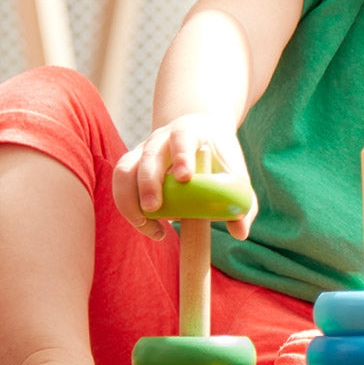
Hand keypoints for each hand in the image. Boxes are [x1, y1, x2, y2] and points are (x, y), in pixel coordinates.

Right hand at [113, 114, 255, 241]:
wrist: (202, 135)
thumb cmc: (220, 158)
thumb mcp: (236, 174)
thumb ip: (243, 202)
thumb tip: (241, 232)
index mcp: (191, 132)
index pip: (183, 137)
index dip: (182, 156)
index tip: (185, 177)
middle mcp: (162, 138)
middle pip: (149, 154)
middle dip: (149, 182)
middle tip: (155, 209)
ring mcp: (143, 151)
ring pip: (125, 169)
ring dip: (129, 198)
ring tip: (148, 225)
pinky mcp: (132, 166)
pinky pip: (120, 183)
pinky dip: (127, 206)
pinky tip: (147, 225)